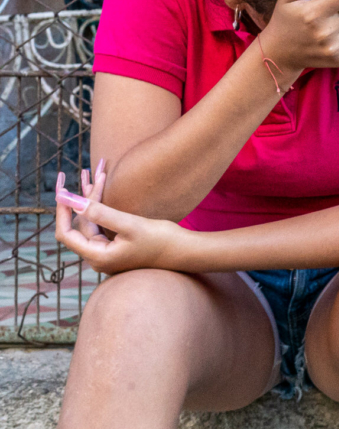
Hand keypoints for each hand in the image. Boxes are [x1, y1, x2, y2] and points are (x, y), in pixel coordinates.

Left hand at [55, 171, 188, 273]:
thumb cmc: (162, 240)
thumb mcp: (131, 224)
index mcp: (98, 256)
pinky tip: (104, 189)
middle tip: (84, 171)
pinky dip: (102, 207)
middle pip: (81, 224)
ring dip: (92, 199)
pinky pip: (103, 225)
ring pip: (92, 222)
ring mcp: (108, 253)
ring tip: (95, 173)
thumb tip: (69, 200)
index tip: (62, 189)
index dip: (63, 210)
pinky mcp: (118, 246)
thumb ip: (99, 212)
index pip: (67, 232)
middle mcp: (99, 257)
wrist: (186, 251)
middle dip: (82, 198)